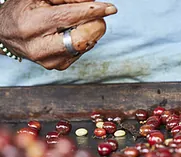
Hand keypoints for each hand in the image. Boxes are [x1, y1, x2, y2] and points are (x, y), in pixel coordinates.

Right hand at [0, 0, 116, 69]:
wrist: (8, 33)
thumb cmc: (26, 10)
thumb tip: (93, 3)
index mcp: (32, 25)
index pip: (68, 18)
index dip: (92, 12)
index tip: (110, 9)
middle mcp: (39, 48)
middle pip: (80, 40)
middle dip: (96, 26)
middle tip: (99, 15)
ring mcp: (49, 61)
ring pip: (84, 47)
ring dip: (91, 32)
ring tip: (82, 22)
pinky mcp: (58, 67)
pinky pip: (82, 52)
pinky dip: (85, 40)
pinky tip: (75, 33)